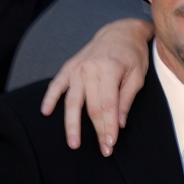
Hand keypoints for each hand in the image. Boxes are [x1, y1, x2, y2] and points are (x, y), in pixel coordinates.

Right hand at [41, 18, 153, 154]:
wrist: (120, 32)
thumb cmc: (133, 55)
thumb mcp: (138, 76)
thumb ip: (126, 99)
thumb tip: (119, 124)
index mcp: (109, 69)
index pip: (108, 105)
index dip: (108, 127)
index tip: (110, 144)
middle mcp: (89, 69)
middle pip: (91, 107)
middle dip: (97, 131)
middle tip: (103, 151)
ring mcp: (77, 68)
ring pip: (72, 101)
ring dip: (72, 124)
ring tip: (73, 143)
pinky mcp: (69, 67)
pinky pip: (56, 85)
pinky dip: (50, 98)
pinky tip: (46, 113)